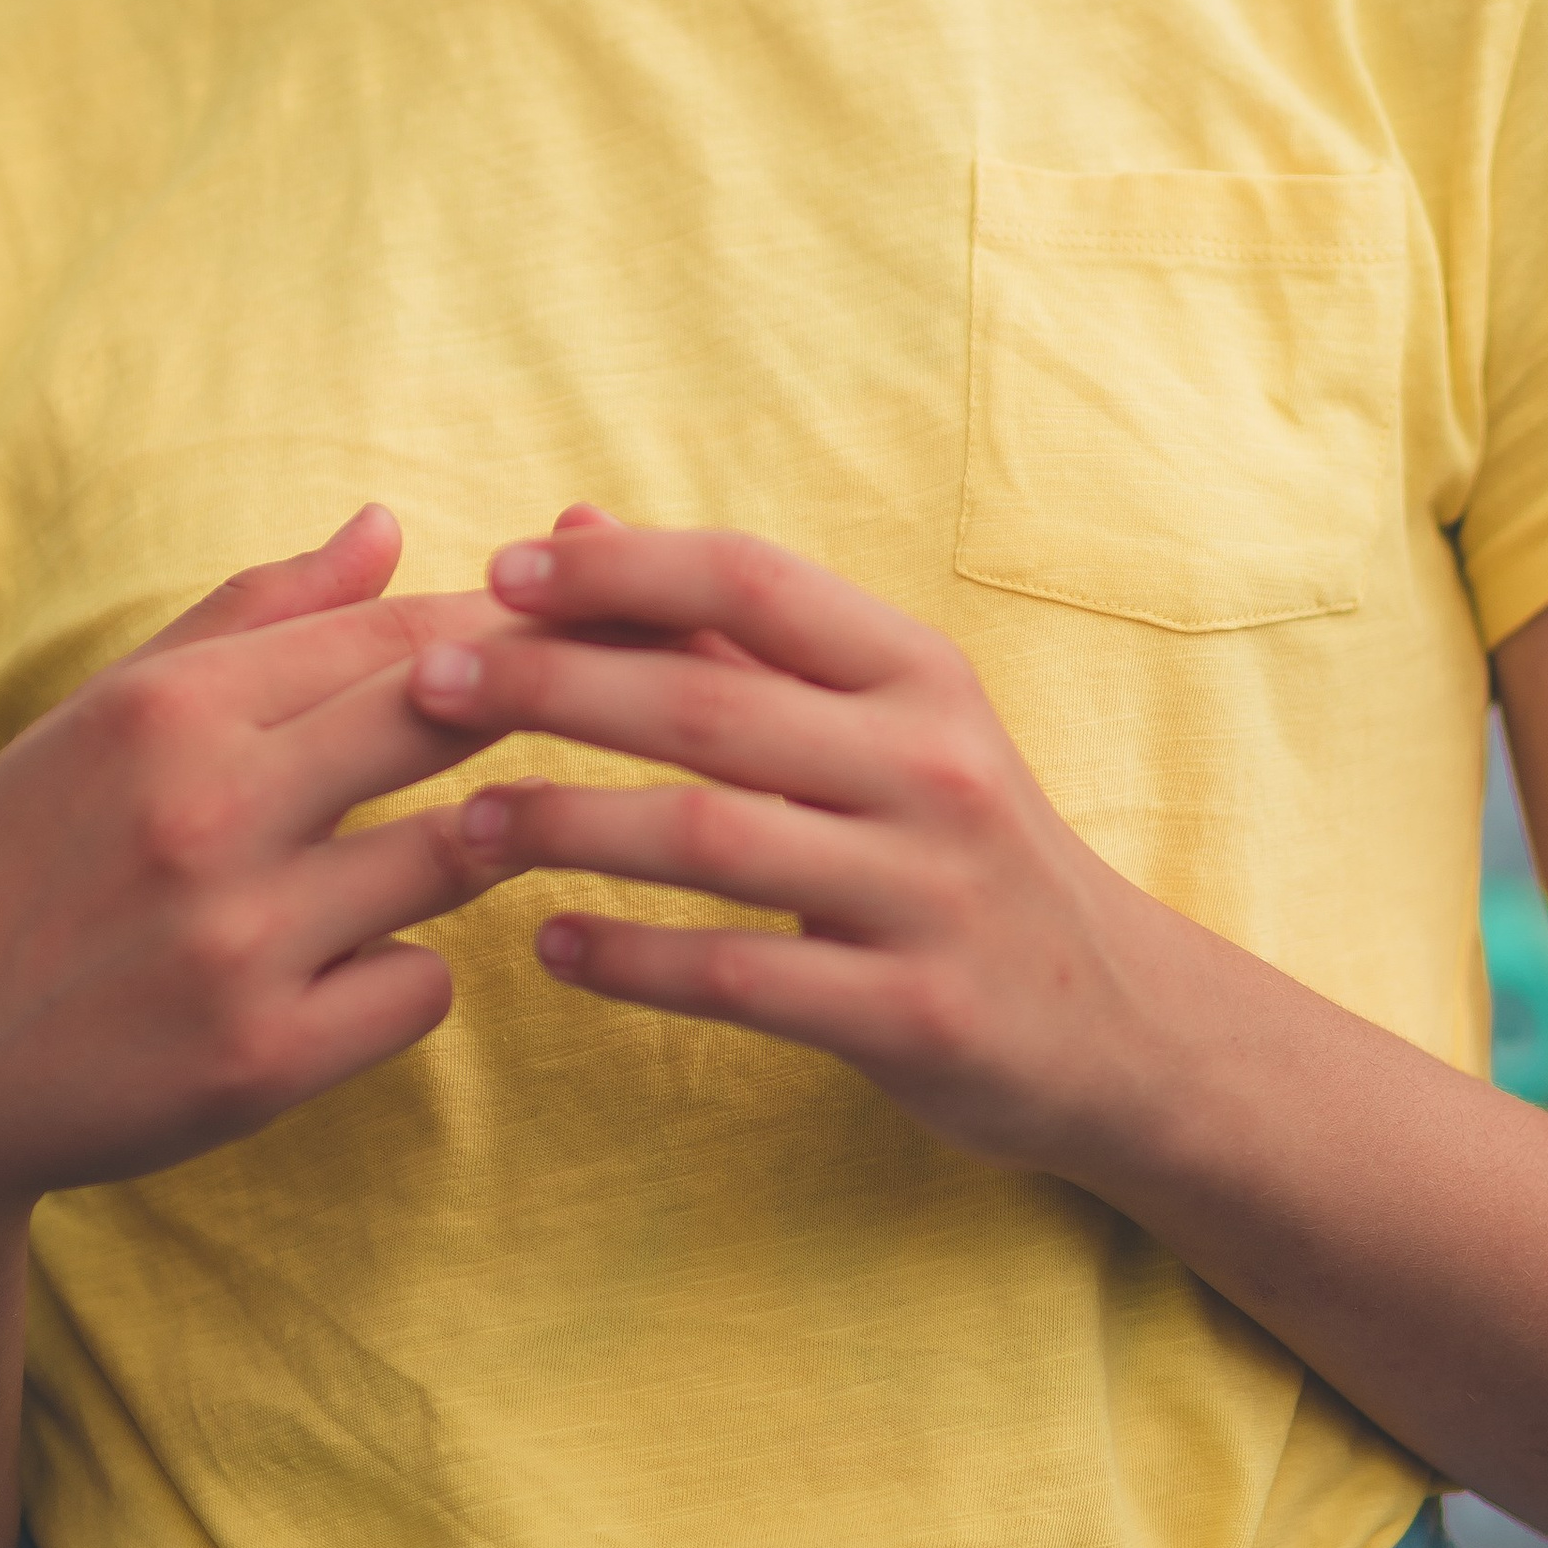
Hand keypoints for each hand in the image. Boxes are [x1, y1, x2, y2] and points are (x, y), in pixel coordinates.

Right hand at [0, 505, 516, 1244]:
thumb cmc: (18, 861)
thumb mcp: (108, 712)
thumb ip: (256, 615)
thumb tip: (387, 526)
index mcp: (168, 710)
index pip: (396, 634)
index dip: (501, 626)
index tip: (554, 634)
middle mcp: (206, 813)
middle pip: (447, 721)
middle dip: (530, 708)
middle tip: (565, 716)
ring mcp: (238, 942)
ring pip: (460, 853)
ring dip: (470, 843)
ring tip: (439, 841)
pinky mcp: (263, 1062)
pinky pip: (422, 986)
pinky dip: (405, 972)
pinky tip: (348, 969)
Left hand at [412, 518, 1192, 1178]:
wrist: (1118, 1024)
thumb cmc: (959, 848)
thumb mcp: (879, 720)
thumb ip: (725, 631)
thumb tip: (572, 523)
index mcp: (919, 672)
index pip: (754, 579)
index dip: (621, 568)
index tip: (499, 572)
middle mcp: (932, 765)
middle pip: (710, 704)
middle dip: (554, 685)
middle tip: (429, 686)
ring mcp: (928, 891)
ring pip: (712, 839)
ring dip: (568, 825)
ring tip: (463, 826)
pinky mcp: (914, 1013)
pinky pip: (742, 979)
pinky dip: (632, 961)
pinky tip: (547, 947)